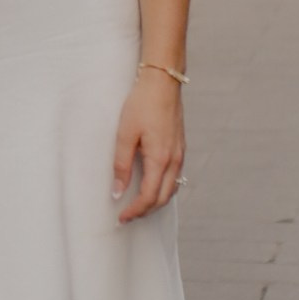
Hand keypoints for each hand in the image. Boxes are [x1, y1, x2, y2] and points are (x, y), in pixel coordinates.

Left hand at [112, 67, 183, 220]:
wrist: (163, 82)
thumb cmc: (142, 105)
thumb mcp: (125, 134)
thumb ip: (121, 165)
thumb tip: (117, 191)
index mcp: (160, 159)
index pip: (149, 197)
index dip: (135, 211)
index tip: (121, 217)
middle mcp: (174, 160)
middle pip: (163, 198)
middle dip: (146, 211)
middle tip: (128, 216)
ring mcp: (180, 154)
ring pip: (172, 189)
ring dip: (156, 201)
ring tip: (138, 205)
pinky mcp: (180, 147)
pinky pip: (175, 177)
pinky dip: (164, 188)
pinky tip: (153, 186)